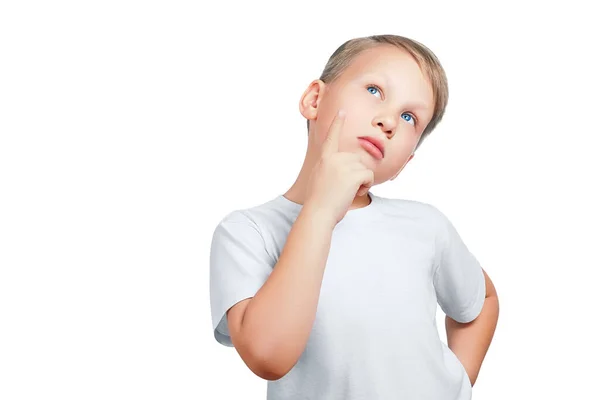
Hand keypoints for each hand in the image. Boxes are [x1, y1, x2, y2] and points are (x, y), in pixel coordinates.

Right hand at [304, 109, 374, 225]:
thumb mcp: (321, 179)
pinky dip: (365, 186)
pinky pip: (369, 176)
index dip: (337, 123)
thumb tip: (347, 169)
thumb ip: (331, 169)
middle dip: (356, 174)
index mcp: (324, 159)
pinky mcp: (353, 173)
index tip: (342, 111)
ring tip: (346, 192)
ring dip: (361, 182)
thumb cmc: (319, 202)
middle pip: (357, 159)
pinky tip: (353, 193)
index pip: (331, 137)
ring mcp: (343, 165)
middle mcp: (333, 158)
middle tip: (343, 189)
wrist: (318, 212)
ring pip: (364, 168)